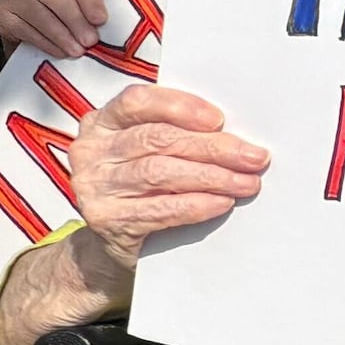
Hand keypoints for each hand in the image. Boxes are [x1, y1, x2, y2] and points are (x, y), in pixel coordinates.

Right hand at [0, 0, 105, 58]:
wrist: (26, 10)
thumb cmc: (62, 6)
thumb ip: (90, 5)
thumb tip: (102, 25)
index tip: (101, 20)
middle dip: (75, 22)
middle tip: (91, 42)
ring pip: (40, 17)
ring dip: (62, 37)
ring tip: (78, 51)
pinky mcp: (1, 14)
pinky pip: (26, 31)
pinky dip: (46, 44)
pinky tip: (60, 52)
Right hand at [68, 85, 267, 279]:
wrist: (106, 242)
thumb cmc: (135, 189)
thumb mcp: (140, 153)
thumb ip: (170, 137)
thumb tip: (230, 136)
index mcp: (101, 123)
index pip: (137, 102)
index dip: (179, 107)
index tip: (219, 120)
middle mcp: (91, 150)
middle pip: (156, 139)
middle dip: (212, 147)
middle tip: (253, 157)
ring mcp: (94, 185)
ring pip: (159, 172)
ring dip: (211, 177)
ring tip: (246, 183)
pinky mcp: (105, 219)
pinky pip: (158, 209)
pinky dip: (195, 205)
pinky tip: (221, 203)